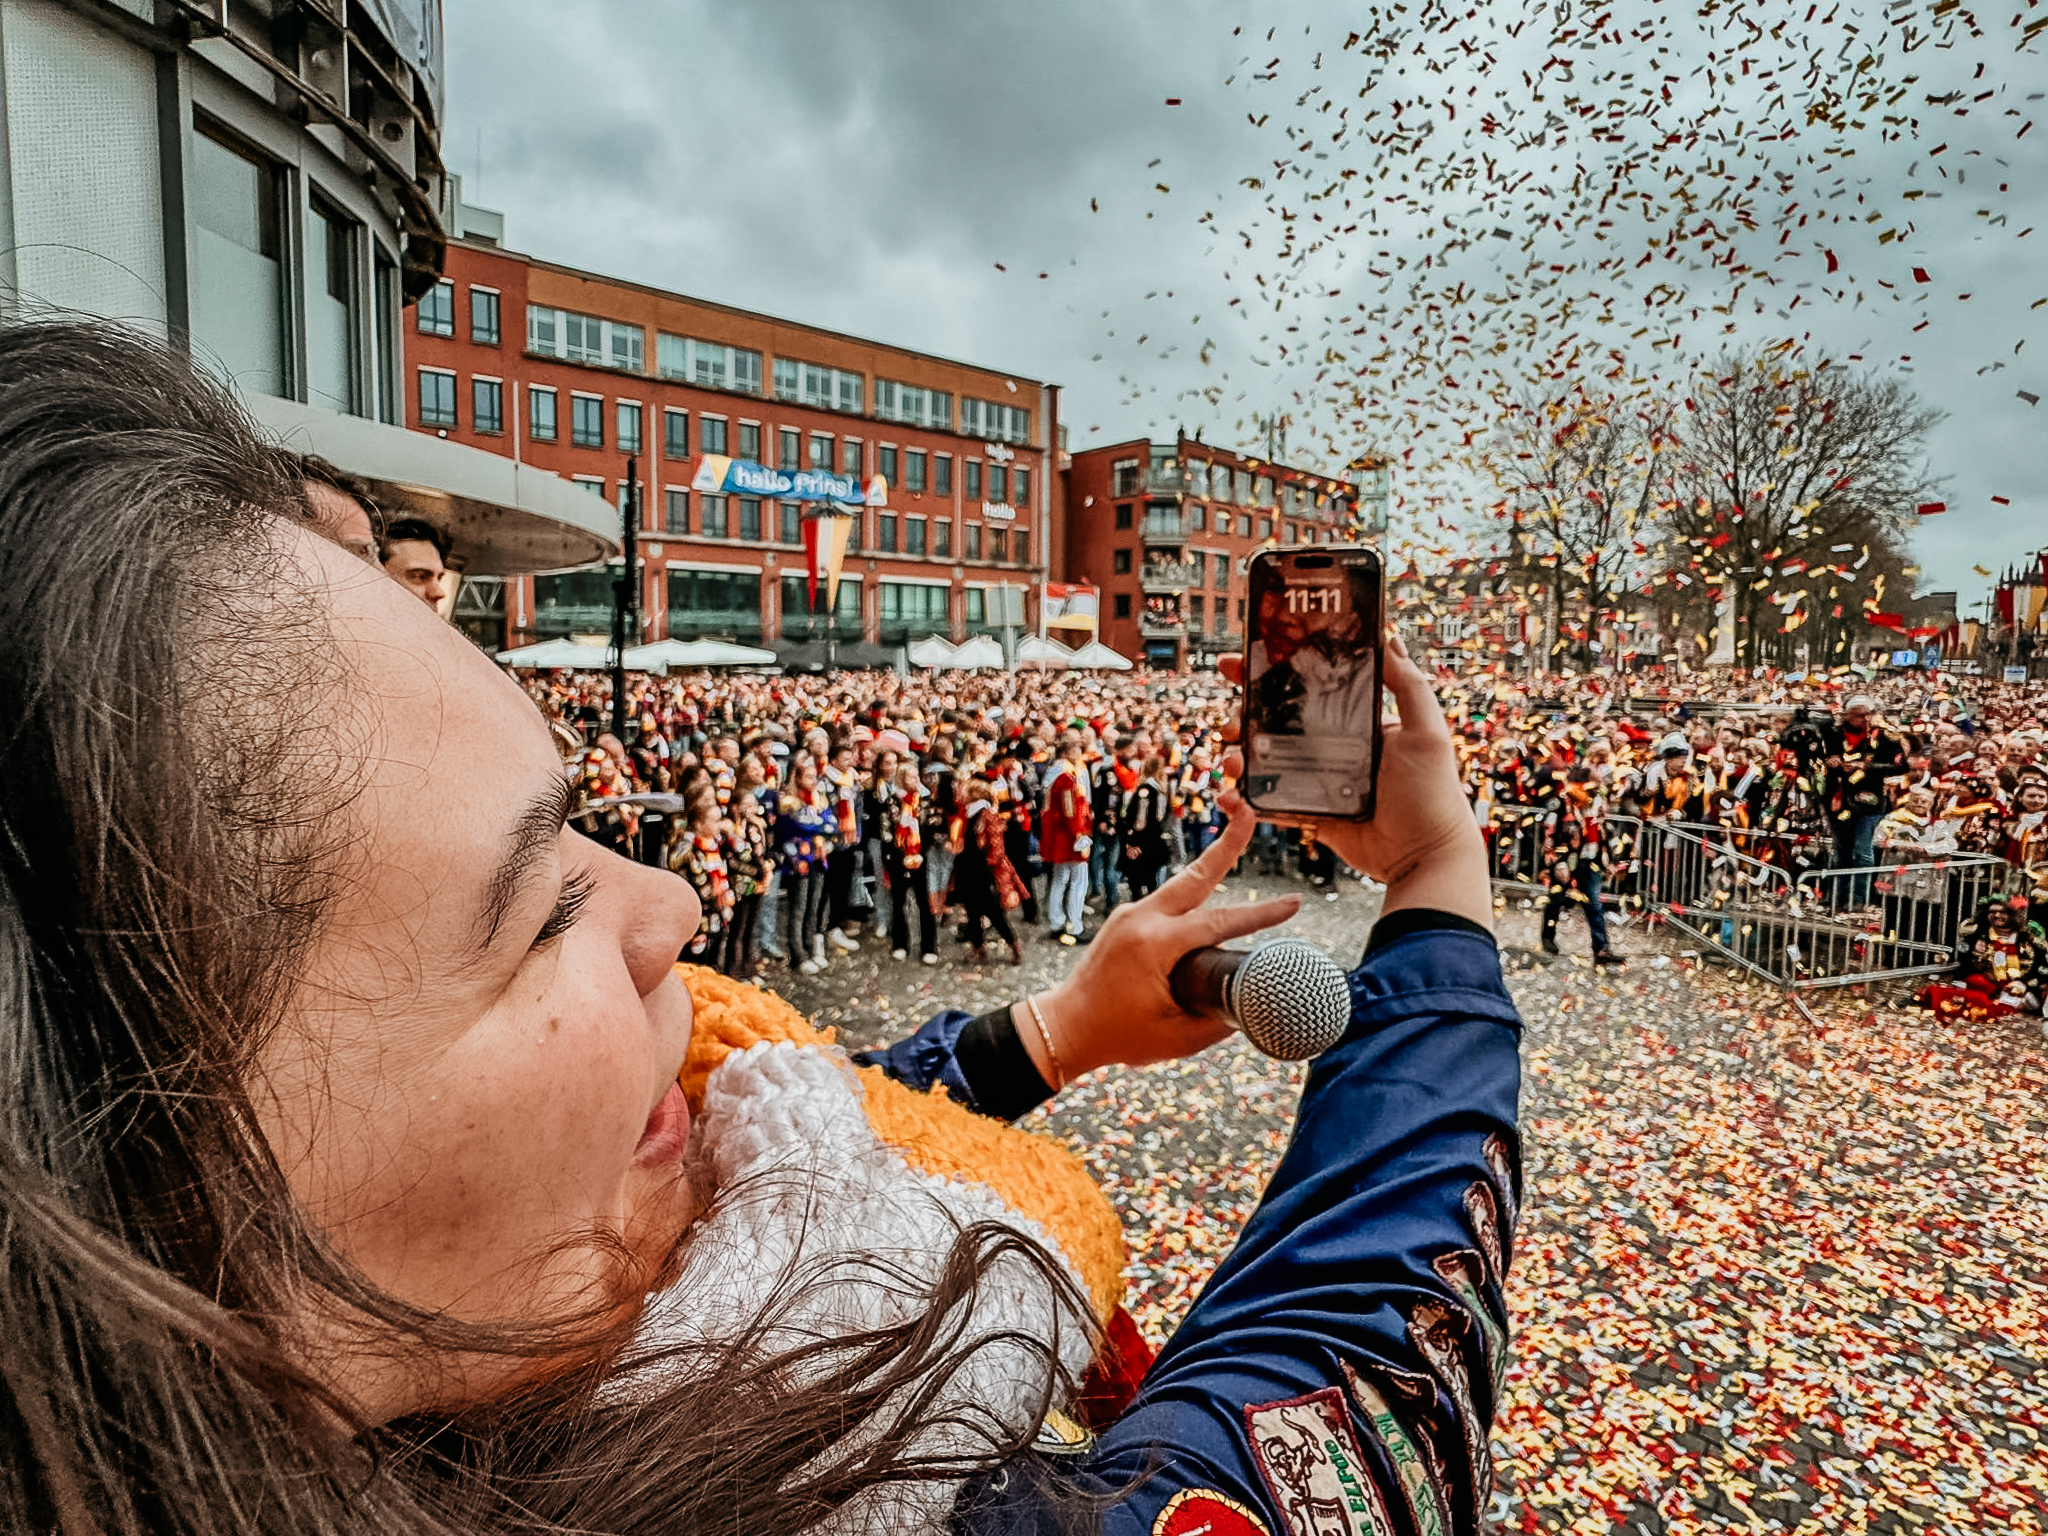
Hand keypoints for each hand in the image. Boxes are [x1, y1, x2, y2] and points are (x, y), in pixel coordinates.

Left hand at [1024, 802, 1299, 1081]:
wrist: (1064, 1027)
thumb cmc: (1117, 1036)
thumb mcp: (1176, 1038)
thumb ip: (1219, 1022)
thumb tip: (1252, 1007)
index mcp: (1154, 945)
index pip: (1219, 922)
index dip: (1261, 914)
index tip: (1294, 904)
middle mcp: (1141, 920)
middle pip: (1195, 875)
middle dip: (1226, 844)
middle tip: (1248, 811)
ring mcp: (1130, 916)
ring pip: (1181, 885)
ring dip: (1211, 866)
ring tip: (1237, 837)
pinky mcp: (1125, 921)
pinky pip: (1167, 902)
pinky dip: (1193, 896)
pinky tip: (1211, 900)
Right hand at [1219, 630, 1490, 928]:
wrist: (1424, 856)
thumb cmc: (1432, 794)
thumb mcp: (1425, 731)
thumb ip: (1408, 685)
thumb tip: (1390, 638)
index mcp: (1354, 725)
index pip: (1307, 690)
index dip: (1273, 674)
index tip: (1243, 661)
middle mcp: (1332, 749)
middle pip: (1276, 723)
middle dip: (1244, 715)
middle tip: (1228, 716)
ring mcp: (1318, 782)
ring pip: (1266, 762)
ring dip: (1240, 756)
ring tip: (1231, 758)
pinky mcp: (1309, 814)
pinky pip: (1269, 802)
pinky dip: (1245, 799)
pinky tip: (1230, 794)